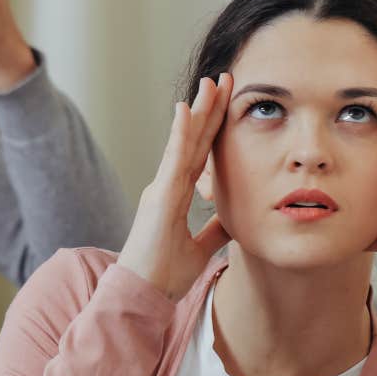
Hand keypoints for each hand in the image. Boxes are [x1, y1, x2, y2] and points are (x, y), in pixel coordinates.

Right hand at [119, 74, 233, 300]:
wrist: (141, 296)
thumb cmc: (163, 276)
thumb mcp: (200, 249)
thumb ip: (214, 230)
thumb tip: (235, 216)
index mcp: (175, 195)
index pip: (200, 154)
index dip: (213, 127)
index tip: (227, 102)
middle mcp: (166, 186)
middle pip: (194, 140)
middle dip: (210, 109)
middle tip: (225, 79)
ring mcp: (161, 189)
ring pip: (184, 142)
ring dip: (199, 111)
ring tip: (213, 83)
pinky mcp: (159, 197)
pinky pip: (173, 160)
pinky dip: (180, 134)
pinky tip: (186, 110)